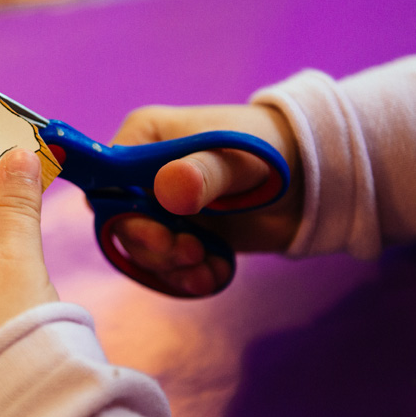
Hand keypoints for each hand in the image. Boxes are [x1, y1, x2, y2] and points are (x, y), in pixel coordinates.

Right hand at [109, 104, 302, 295]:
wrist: (310, 181)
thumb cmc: (270, 152)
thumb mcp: (239, 160)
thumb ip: (204, 173)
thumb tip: (169, 188)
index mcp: (144, 139)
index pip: (106, 180)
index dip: (126, 215)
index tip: (163, 237)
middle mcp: (143, 174)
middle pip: (121, 222)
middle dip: (155, 248)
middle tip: (193, 253)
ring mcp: (160, 206)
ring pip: (143, 250)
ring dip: (175, 268)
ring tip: (209, 267)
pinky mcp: (179, 234)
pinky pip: (168, 267)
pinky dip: (190, 277)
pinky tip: (217, 273)